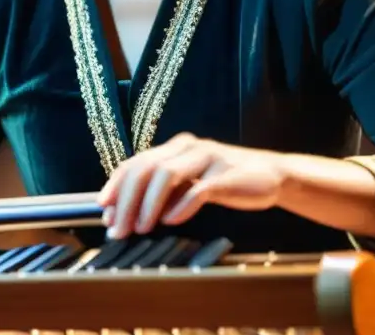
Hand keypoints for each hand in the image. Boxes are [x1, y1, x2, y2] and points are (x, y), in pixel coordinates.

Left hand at [97, 132, 285, 239]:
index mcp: (174, 148)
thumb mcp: (190, 184)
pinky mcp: (227, 175)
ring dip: (149, 203)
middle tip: (118, 227)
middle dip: (127, 199)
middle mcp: (187, 147)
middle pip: (146, 168)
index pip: (136, 162)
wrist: (271, 175)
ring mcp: (207, 158)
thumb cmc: (224, 181)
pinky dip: (182, 205)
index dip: (116, 184)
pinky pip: (199, 188)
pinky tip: (172, 220)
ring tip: (141, 227)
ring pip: (166, 174)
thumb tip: (126, 215)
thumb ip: (162, 194)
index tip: (103, 208)